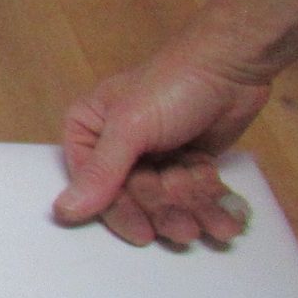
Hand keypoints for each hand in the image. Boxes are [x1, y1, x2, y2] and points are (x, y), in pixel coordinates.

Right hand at [53, 47, 270, 246]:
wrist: (234, 63)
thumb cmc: (173, 86)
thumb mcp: (130, 128)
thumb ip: (101, 173)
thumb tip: (63, 211)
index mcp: (90, 132)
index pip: (96, 186)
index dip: (122, 212)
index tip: (145, 234)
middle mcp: (118, 147)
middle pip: (135, 197)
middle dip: (165, 211)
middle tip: (186, 229)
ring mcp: (154, 155)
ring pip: (168, 200)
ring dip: (192, 211)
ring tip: (216, 224)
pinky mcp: (187, 160)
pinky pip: (193, 193)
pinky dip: (211, 204)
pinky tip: (227, 216)